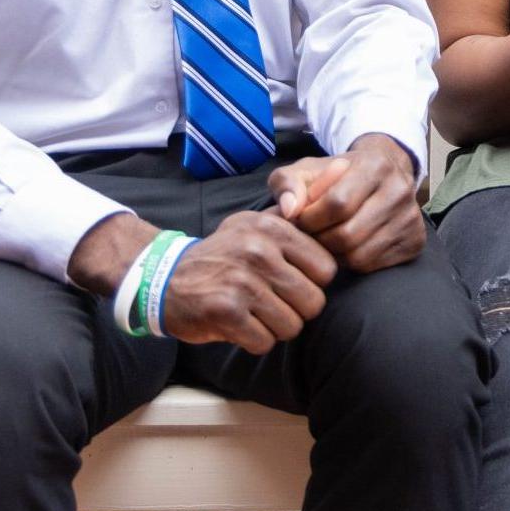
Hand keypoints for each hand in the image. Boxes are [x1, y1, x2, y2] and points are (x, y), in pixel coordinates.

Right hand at [158, 210, 338, 353]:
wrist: (166, 278)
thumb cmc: (225, 253)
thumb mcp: (258, 222)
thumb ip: (300, 205)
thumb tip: (343, 168)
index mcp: (272, 228)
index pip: (327, 270)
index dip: (313, 283)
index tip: (292, 281)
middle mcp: (258, 251)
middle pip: (313, 302)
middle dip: (297, 310)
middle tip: (273, 302)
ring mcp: (241, 281)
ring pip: (291, 326)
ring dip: (276, 327)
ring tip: (256, 313)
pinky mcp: (225, 311)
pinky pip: (264, 342)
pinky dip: (255, 341)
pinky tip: (240, 325)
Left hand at [267, 133, 426, 273]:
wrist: (380, 176)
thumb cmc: (336, 175)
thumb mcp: (306, 170)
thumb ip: (287, 183)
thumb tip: (288, 211)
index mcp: (375, 165)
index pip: (337, 203)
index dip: (311, 218)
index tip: (302, 219)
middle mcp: (400, 189)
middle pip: (347, 235)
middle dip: (320, 240)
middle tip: (313, 235)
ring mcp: (411, 218)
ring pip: (359, 256)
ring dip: (334, 255)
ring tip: (327, 241)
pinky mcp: (415, 241)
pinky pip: (373, 266)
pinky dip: (353, 263)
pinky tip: (346, 248)